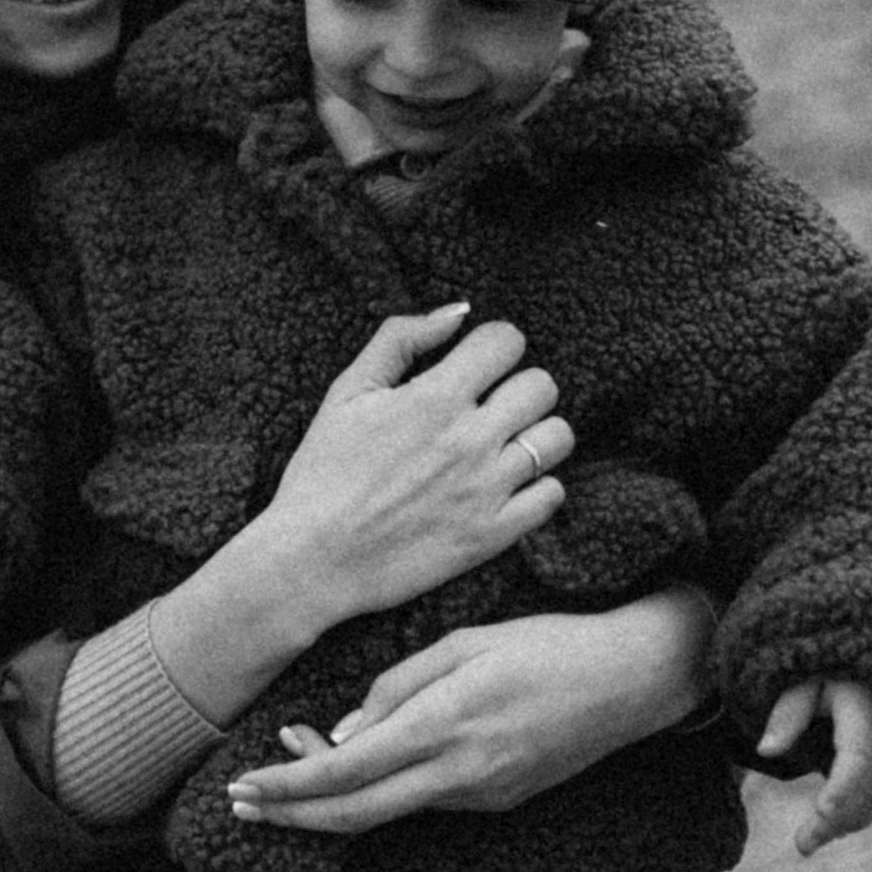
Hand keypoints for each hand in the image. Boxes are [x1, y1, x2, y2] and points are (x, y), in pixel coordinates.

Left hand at [226, 592, 715, 834]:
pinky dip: (378, 793)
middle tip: (240, 805)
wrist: (633, 681)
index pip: (345, 773)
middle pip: (354, 814)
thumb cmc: (549, 644)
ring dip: (331, 803)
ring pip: (386, 813)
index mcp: (444, 726)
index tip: (244, 785)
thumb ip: (398, 685)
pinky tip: (358, 768)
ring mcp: (480, 794)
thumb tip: (345, 735)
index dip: (287, 787)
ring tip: (287, 779)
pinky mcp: (496, 798)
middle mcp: (459, 773)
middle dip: (290, 815)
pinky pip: (422, 802)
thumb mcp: (465, 642)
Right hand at [257, 307, 574, 631]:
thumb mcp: (347, 392)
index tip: (478, 363)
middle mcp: (470, 439)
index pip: (507, 341)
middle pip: (541, 385)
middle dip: (518, 385)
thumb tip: (457, 312)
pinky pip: (552, 495)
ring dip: (535, 433)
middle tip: (491, 404)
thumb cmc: (323, 472)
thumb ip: (400, 339)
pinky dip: (538, 486)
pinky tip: (506, 485)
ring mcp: (487, 489)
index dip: (493, 345)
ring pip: (557, 438)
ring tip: (504, 443)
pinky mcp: (494, 534)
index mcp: (434, 398)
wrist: (313, 559)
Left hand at [756, 678, 871, 854]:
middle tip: (802, 845)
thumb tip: (766, 750)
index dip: (844, 787)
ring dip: (845, 824)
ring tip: (807, 843)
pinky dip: (857, 818)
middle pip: (869, 784)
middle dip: (837, 819)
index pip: (859, 755)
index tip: (821, 812)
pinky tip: (829, 830)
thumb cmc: (819, 680)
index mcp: (863, 706)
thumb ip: (785, 715)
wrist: (854, 678)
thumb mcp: (798, 687)